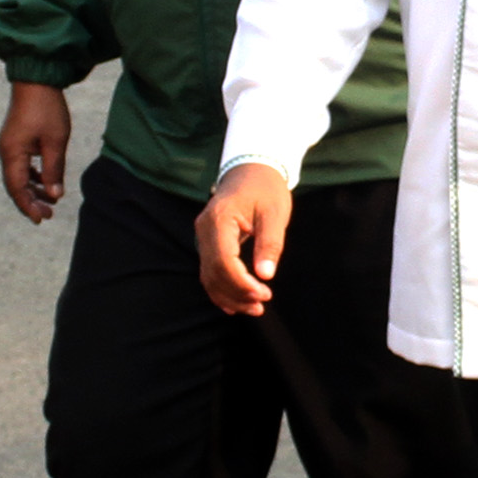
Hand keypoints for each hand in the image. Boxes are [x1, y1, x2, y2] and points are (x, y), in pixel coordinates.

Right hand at [0, 81, 72, 222]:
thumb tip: (55, 195)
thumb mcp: (55, 141)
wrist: (36, 79)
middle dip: (31, 202)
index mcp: (12, 153)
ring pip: (19, 176)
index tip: (42, 220)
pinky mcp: (16, 139)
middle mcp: (6, 151)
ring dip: (33, 189)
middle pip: (15, 185)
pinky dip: (33, 176)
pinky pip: (21, 165)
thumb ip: (54, 170)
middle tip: (49, 215)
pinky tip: (46, 182)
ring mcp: (9, 145)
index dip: (28, 206)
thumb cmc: (47, 109)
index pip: (17, 188)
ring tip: (51, 201)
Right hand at [197, 162, 292, 316]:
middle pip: (214, 272)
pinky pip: (209, 271)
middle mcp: (205, 229)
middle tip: (261, 304)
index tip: (263, 294)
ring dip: (229, 296)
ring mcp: (203, 236)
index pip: (224, 260)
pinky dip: (221, 290)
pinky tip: (236, 303)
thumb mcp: (274, 213)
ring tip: (254, 307)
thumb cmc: (265, 189)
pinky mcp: (207, 242)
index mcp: (220, 219)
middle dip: (237, 293)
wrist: (251, 170)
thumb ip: (269, 243)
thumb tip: (265, 275)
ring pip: (208, 276)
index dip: (241, 283)